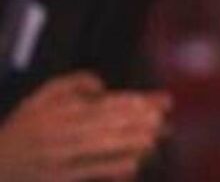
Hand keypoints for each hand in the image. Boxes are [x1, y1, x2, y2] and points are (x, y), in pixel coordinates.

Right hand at [0, 72, 170, 181]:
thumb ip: (73, 82)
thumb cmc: (21, 130)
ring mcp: (61, 159)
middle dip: (139, 121)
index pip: (106, 104)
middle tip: (163, 118)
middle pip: (109, 124)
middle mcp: (63, 133)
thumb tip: (102, 86)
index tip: (158, 102)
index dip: (135, 102)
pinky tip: (134, 165)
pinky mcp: (60, 180)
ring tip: (156, 138)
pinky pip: (91, 173)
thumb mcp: (40, 97)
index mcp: (62, 111)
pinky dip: (113, 169)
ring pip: (103, 148)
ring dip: (132, 143)